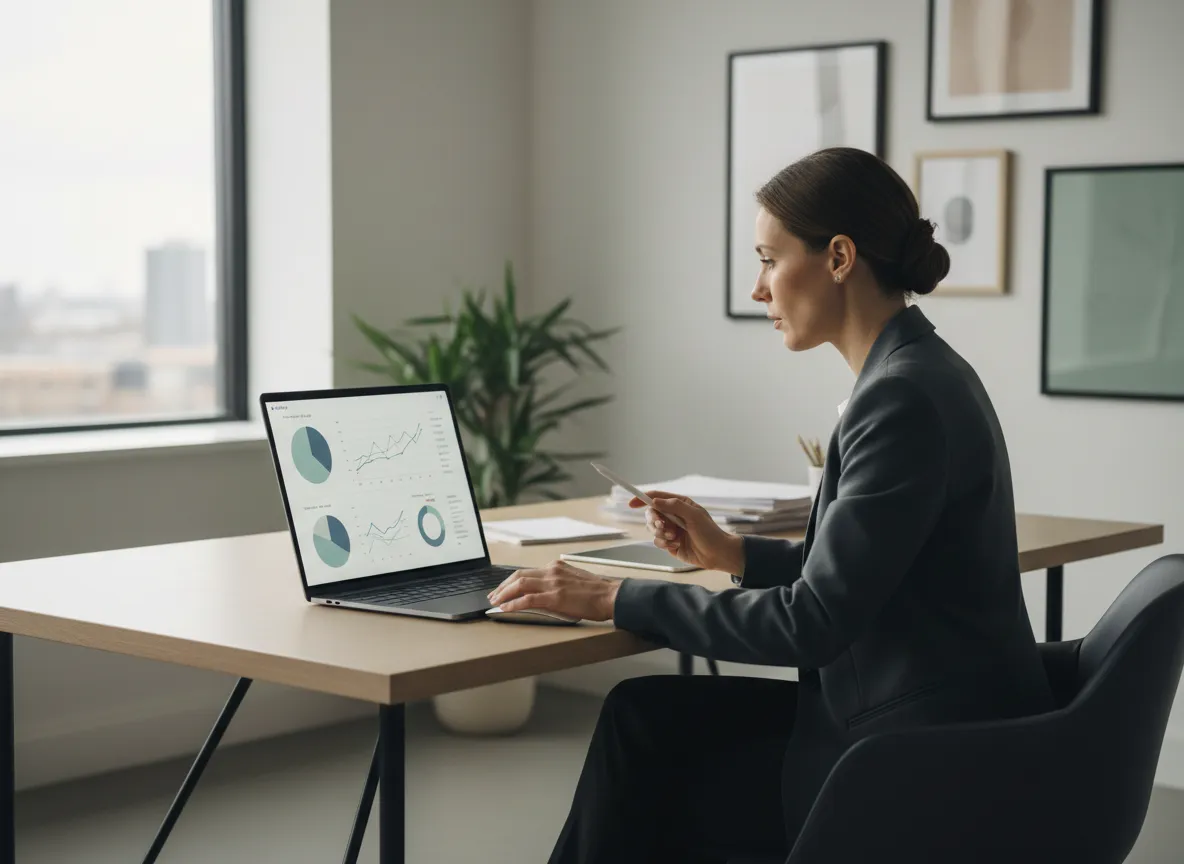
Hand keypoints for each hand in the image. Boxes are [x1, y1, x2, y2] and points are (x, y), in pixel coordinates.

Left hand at [488, 560, 621, 621]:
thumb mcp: (573, 579)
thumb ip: (557, 581)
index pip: (527, 571)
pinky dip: (514, 603)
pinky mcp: (555, 597)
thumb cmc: (596, 592)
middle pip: (519, 575)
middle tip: (493, 596)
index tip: (503, 588)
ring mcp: (553, 583)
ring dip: (504, 594)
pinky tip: (506, 608)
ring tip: (495, 602)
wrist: (610, 596)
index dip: (511, 580)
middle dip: (502, 586)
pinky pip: (528, 599)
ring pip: (520, 584)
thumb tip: (542, 591)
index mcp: (556, 566)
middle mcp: (552, 571)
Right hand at [629, 491, 744, 574]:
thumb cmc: (709, 532)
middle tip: (663, 526)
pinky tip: (676, 545)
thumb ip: (674, 506)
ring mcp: (671, 530)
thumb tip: (655, 501)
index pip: (657, 498)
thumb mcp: (694, 515)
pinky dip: (665, 543)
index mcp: (680, 504)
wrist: (717, 554)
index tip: (631, 504)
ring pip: (653, 529)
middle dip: (654, 521)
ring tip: (675, 537)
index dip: (642, 499)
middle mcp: (673, 516)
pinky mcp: (670, 543)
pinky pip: (657, 541)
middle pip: (651, 514)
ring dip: (661, 534)